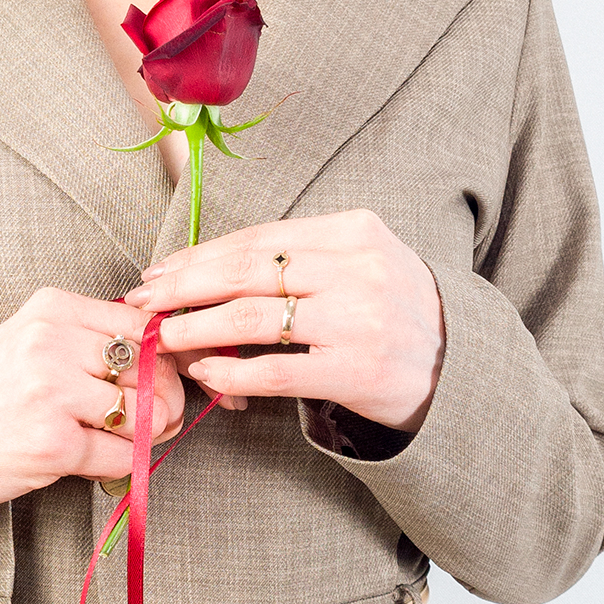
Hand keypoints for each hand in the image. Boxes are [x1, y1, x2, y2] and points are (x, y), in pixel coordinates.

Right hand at [0, 288, 185, 550]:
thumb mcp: (32, 340)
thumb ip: (90, 337)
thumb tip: (169, 349)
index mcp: (52, 308)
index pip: (144, 325)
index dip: (166, 358)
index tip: (162, 380)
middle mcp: (51, 343)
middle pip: (153, 368)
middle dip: (167, 400)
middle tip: (159, 420)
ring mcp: (52, 393)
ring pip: (146, 412)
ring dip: (150, 434)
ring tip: (130, 440)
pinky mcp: (53, 443)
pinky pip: (124, 455)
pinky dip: (125, 464)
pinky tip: (101, 461)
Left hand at [122, 210, 444, 432]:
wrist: (460, 367)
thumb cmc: (392, 312)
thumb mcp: (359, 263)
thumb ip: (297, 259)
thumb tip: (206, 268)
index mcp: (353, 231)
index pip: (258, 239)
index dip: (198, 255)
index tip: (157, 271)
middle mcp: (357, 268)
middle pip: (247, 272)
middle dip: (184, 287)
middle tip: (144, 301)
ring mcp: (358, 320)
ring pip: (252, 318)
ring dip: (196, 328)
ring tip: (163, 338)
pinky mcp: (355, 371)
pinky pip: (275, 370)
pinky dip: (231, 372)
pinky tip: (205, 373)